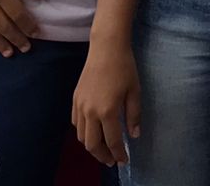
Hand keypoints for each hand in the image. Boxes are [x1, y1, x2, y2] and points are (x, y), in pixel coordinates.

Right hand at [72, 43, 140, 167]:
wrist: (106, 48)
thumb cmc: (125, 68)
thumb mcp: (135, 91)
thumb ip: (134, 116)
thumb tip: (134, 136)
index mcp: (107, 111)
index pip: (112, 141)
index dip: (118, 154)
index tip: (124, 161)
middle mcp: (90, 112)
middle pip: (92, 144)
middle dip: (102, 156)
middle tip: (112, 160)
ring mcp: (80, 106)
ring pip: (81, 136)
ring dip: (91, 146)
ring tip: (103, 149)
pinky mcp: (74, 99)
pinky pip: (75, 123)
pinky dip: (83, 132)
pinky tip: (93, 131)